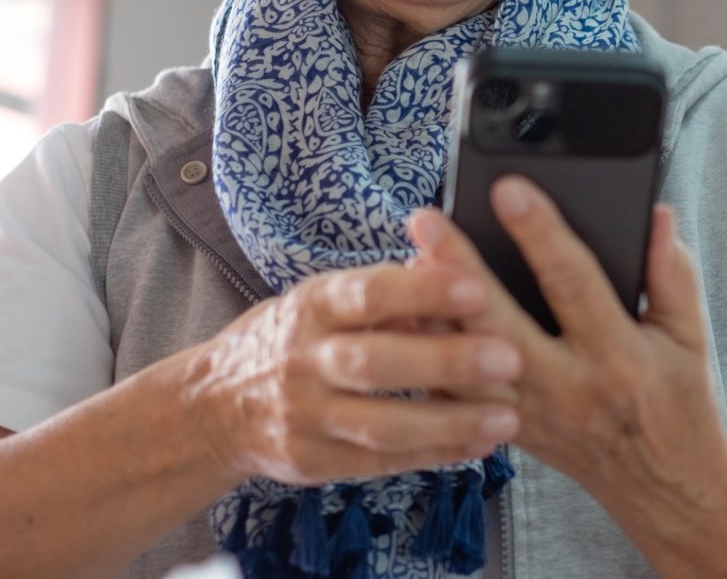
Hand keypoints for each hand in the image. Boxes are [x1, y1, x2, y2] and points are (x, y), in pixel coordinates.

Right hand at [185, 261, 523, 487]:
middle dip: (447, 361)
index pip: (368, 294)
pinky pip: (381, 461)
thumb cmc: (293, 338)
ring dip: (449, 421)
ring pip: (380, 424)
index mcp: (313, 306)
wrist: (216, 405)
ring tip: (507, 416)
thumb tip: (452, 265)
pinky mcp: (313, 461)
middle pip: (376, 362)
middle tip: (510, 357)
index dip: (422, 291)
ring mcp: (306, 415)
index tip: (478, 287)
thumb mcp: (324, 299)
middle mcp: (305, 360)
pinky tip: (478, 444)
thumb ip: (385, 291)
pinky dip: (434, 454)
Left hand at [408, 180, 726, 509]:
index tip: (509, 189)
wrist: (664, 487)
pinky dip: (428, 361)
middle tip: (425, 221)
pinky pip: (457, 399)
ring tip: (405, 264)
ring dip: (430, 315)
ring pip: (464, 365)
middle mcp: (568, 388)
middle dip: (458, 268)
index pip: (573, 283)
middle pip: (498, 322)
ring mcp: (531, 416)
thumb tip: (654, 215)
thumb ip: (673, 273)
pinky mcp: (508, 433)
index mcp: (619, 355)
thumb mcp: (690, 336)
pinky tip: (407, 321)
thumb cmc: (678, 401)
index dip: (540, 233)